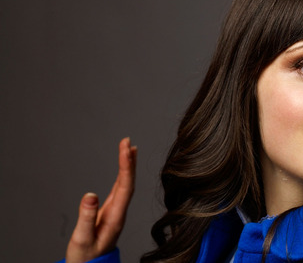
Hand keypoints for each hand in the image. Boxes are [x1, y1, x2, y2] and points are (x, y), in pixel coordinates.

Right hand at [66, 137, 136, 262]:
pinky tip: (124, 168)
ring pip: (125, 185)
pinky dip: (122, 175)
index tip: (126, 148)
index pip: (125, 186)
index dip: (126, 166)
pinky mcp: (111, 212)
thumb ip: (87, 218)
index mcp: (116, 217)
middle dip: (128, 161)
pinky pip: (120, 189)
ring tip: (129, 148)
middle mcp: (120, 212)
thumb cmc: (86, 258)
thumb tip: (90, 195)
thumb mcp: (83, 239)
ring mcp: (117, 212)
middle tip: (128, 141)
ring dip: (127, 166)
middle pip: (128, 182)